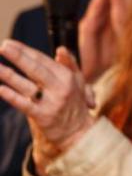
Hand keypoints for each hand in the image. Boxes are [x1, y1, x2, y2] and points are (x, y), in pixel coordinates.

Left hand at [0, 41, 96, 175]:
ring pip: (27, 86)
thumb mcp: (79, 82)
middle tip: (3, 46)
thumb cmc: (75, 104)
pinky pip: (24, 104)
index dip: (26, 51)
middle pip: (36, 69)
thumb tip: (60, 49)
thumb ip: (70, 65)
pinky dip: (12, 96)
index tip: (10, 43)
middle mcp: (61, 88)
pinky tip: (0, 89)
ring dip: (9, 75)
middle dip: (18, 56)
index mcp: (68, 77)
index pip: (43, 60)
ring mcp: (51, 102)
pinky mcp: (42, 116)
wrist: (79, 132)